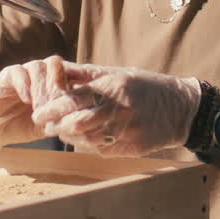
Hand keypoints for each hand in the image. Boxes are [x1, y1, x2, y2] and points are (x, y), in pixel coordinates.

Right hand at [0, 56, 70, 151]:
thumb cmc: (22, 125)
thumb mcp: (46, 125)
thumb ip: (62, 119)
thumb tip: (83, 121)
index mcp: (50, 82)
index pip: (67, 71)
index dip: (73, 82)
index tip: (77, 99)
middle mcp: (38, 74)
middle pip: (55, 64)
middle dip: (58, 84)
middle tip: (57, 104)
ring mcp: (22, 73)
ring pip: (37, 66)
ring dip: (41, 86)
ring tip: (41, 106)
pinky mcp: (5, 76)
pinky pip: (17, 72)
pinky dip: (25, 84)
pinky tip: (28, 100)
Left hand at [31, 63, 201, 157]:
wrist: (181, 109)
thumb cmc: (145, 87)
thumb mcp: (118, 73)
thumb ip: (87, 74)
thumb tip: (58, 69)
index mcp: (114, 87)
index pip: (74, 99)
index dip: (52, 108)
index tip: (38, 112)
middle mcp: (119, 109)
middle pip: (77, 122)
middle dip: (56, 125)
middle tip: (45, 125)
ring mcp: (126, 131)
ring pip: (86, 139)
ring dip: (69, 137)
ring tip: (61, 131)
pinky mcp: (131, 148)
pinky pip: (100, 149)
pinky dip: (86, 144)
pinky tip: (82, 138)